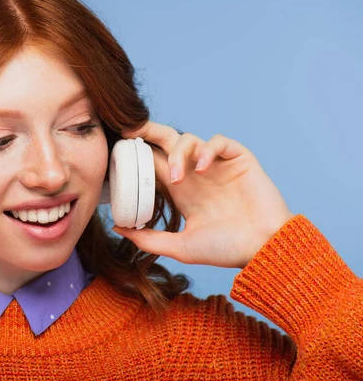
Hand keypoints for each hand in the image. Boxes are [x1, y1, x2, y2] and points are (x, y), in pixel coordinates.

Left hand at [111, 122, 293, 268]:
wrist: (263, 248)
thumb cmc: (226, 249)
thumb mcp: (180, 246)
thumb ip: (149, 239)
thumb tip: (117, 227)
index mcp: (181, 190)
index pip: (154, 163)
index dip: (138, 154)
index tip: (119, 150)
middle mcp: (196, 174)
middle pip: (167, 142)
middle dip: (149, 132)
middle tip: (132, 131)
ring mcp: (216, 165)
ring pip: (189, 139)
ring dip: (178, 153)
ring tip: (177, 177)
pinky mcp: (238, 159)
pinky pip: (218, 142)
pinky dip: (207, 149)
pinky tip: (202, 168)